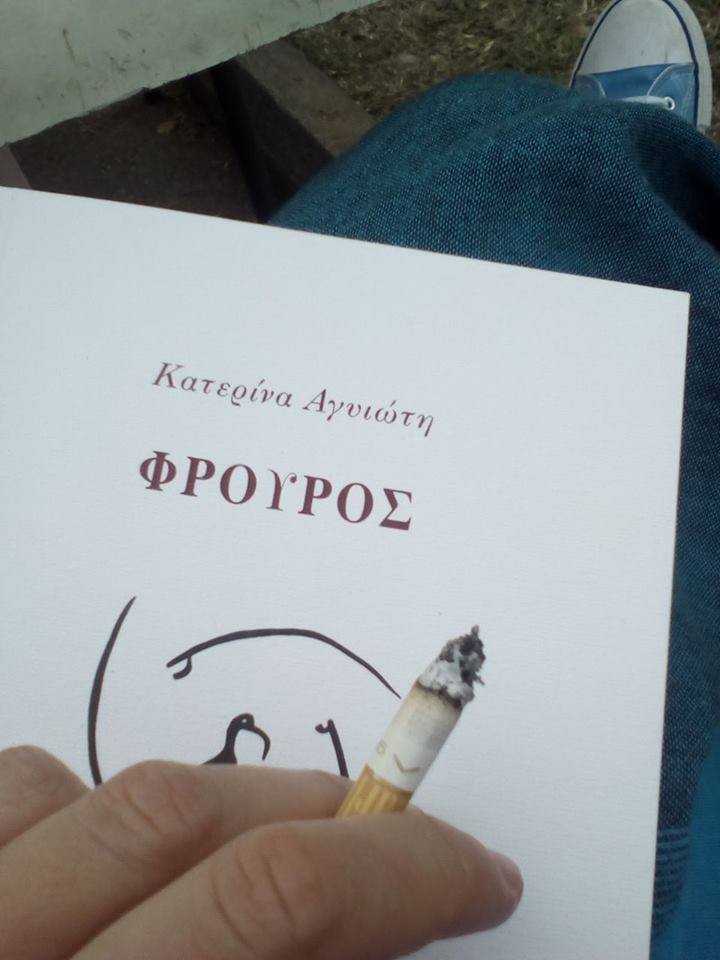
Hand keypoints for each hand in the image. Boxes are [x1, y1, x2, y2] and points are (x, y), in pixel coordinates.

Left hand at [0, 747, 521, 958]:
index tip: (478, 874)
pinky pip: (18, 790)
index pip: (274, 902)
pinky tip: (115, 861)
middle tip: (394, 847)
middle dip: (324, 813)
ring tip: (254, 854)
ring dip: (207, 810)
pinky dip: (86, 805)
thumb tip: (383, 927)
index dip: (402, 868)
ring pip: (92, 793)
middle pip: (182, 818)